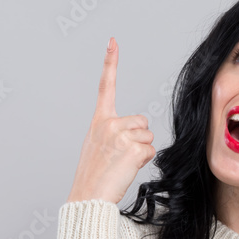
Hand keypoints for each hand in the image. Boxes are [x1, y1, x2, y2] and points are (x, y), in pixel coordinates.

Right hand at [66, 37, 155, 204]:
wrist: (88, 196)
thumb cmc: (94, 174)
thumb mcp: (98, 145)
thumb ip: (115, 132)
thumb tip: (139, 133)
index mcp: (99, 121)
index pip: (105, 86)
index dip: (110, 62)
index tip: (113, 42)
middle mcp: (109, 123)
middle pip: (142, 122)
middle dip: (138, 138)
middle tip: (120, 156)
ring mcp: (121, 135)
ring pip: (148, 137)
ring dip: (141, 151)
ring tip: (122, 163)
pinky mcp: (133, 148)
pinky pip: (151, 151)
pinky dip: (144, 161)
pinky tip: (127, 168)